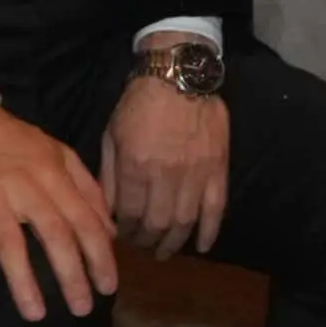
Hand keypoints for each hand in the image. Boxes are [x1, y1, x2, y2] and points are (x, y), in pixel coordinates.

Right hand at [0, 103, 120, 320]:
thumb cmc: (15, 141)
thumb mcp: (59, 153)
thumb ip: (88, 189)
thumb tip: (110, 231)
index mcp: (53, 175)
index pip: (84, 220)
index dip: (100, 256)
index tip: (109, 287)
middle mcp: (26, 188)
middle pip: (54, 235)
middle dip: (71, 275)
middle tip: (82, 309)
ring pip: (11, 246)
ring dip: (24, 283)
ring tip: (36, 315)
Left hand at [104, 69, 232, 257]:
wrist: (178, 75)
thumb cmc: (139, 104)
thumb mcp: (112, 135)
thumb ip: (109, 175)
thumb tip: (107, 212)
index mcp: (136, 165)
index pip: (128, 215)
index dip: (124, 232)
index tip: (121, 236)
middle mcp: (166, 175)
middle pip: (156, 224)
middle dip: (146, 241)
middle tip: (141, 245)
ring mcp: (196, 174)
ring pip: (185, 222)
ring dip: (173, 242)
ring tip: (164, 251)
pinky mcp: (218, 169)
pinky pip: (216, 208)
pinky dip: (209, 232)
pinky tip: (201, 247)